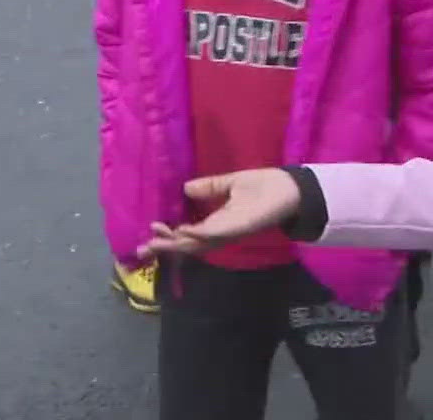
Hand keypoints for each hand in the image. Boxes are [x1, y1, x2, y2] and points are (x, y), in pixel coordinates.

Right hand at [137, 168, 300, 260]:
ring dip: (175, 243)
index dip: (168, 234)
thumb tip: (185, 188)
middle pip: (187, 245)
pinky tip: (181, 231)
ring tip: (154, 242)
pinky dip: (196, 235)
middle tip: (141, 250)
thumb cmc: (263, 186)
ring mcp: (227, 231)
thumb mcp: (229, 183)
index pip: (187, 234)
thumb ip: (208, 186)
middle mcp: (219, 231)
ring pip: (196, 244)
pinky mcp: (237, 228)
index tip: (150, 228)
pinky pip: (213, 234)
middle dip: (164, 247)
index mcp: (216, 222)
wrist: (290, 189)